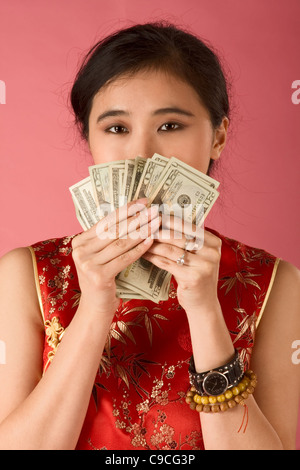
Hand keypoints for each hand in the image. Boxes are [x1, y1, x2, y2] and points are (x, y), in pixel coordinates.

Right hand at [71, 198, 159, 317]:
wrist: (96, 308)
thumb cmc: (102, 279)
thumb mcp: (100, 256)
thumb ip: (108, 239)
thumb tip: (132, 214)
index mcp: (79, 242)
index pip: (106, 221)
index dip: (126, 209)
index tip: (143, 201)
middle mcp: (80, 251)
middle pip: (114, 230)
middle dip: (137, 218)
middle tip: (154, 209)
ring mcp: (87, 264)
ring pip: (120, 243)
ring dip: (141, 231)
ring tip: (156, 223)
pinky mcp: (98, 276)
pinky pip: (124, 258)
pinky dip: (139, 249)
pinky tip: (151, 240)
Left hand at [142, 215, 221, 313]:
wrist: (204, 304)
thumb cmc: (197, 276)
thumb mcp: (199, 256)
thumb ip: (188, 240)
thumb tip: (163, 219)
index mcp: (214, 242)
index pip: (188, 226)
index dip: (170, 219)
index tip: (154, 214)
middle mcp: (211, 253)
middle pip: (179, 236)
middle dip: (158, 230)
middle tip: (143, 226)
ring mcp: (204, 266)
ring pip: (171, 249)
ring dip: (153, 244)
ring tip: (140, 239)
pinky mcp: (192, 278)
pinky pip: (167, 263)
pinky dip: (153, 257)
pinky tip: (144, 254)